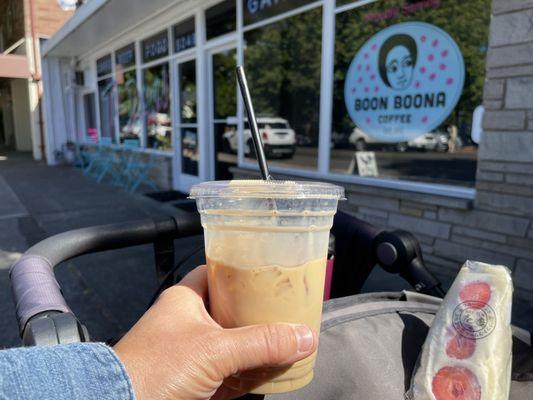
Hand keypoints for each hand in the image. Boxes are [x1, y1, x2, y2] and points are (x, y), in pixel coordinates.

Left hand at [113, 265, 316, 399]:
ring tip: (285, 343)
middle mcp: (187, 321)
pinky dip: (246, 374)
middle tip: (286, 312)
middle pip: (231, 310)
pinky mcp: (192, 379)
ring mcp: (189, 351)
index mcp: (186, 299)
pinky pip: (227, 372)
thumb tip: (302, 337)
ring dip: (255, 347)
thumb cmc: (153, 368)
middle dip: (258, 315)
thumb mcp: (215, 350)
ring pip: (231, 343)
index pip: (219, 273)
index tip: (272, 274)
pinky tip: (266, 374)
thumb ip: (260, 343)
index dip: (245, 272)